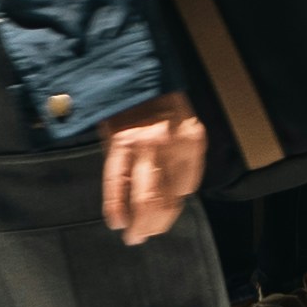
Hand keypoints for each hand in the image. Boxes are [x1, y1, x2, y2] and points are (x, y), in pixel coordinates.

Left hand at [98, 102, 208, 245]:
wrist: (149, 69)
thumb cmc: (124, 104)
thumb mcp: (109, 132)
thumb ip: (118, 167)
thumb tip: (123, 211)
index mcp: (122, 140)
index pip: (119, 188)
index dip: (119, 214)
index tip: (120, 229)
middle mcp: (150, 144)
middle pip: (149, 200)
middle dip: (143, 226)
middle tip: (137, 238)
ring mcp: (177, 143)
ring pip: (173, 197)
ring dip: (164, 218)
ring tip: (154, 228)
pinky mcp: (196, 141)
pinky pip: (190, 180)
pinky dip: (181, 195)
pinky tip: (172, 202)